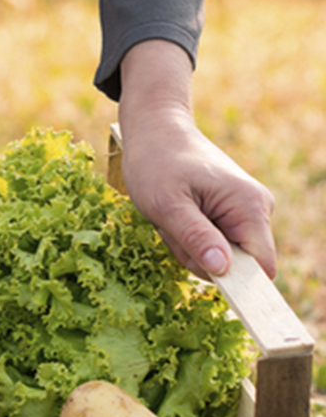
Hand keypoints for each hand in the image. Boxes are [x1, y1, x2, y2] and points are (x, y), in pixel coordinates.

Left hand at [118, 40, 276, 279]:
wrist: (155, 132)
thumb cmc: (156, 163)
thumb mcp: (167, 205)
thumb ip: (195, 237)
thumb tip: (223, 270)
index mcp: (249, 207)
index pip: (261, 267)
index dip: (238, 284)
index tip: (205, 280)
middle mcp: (256, 210)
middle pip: (235, 266)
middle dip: (198, 258)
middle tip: (171, 229)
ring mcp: (244, 212)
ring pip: (220, 258)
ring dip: (188, 248)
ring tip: (171, 218)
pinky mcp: (229, 215)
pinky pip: (211, 245)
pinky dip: (188, 239)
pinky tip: (176, 216)